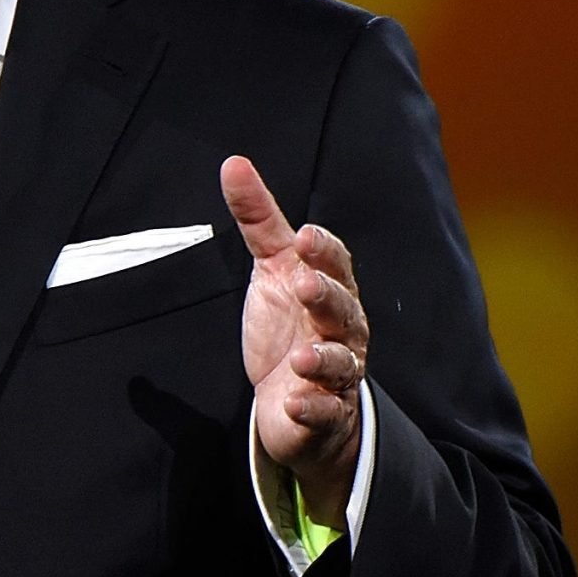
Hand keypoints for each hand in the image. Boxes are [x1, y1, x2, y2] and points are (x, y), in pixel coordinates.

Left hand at [224, 155, 367, 527]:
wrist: (292, 400)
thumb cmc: (287, 325)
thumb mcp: (271, 270)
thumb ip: (258, 220)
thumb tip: (233, 163)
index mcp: (330, 288)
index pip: (336, 265)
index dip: (323, 251)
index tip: (303, 236)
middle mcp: (342, 329)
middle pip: (344, 310)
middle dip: (326, 296)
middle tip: (304, 284)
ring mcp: (336, 373)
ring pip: (340, 363)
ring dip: (322, 358)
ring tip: (301, 357)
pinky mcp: (325, 412)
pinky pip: (325, 410)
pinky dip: (313, 406)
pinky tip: (294, 401)